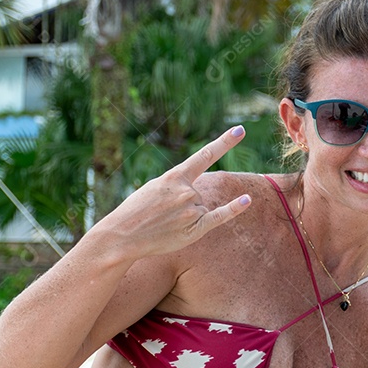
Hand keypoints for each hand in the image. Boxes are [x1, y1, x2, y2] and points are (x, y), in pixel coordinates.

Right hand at [91, 126, 252, 260]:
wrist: (120, 237)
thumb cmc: (134, 212)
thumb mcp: (153, 188)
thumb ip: (177, 186)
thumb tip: (197, 195)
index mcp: (174, 177)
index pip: (205, 155)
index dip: (225, 142)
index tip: (241, 130)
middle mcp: (186, 191)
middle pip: (198, 194)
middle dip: (183, 204)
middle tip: (161, 214)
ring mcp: (192, 209)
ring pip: (200, 209)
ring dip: (186, 217)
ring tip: (163, 224)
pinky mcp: (196, 228)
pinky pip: (220, 216)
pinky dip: (234, 208)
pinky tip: (247, 200)